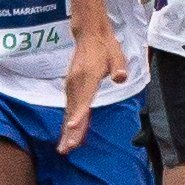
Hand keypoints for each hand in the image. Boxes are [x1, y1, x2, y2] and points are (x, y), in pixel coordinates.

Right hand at [58, 16, 123, 149]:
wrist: (89, 35)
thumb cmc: (105, 46)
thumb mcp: (116, 54)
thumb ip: (118, 66)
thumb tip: (120, 77)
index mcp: (87, 76)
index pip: (83, 99)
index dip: (78, 115)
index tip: (72, 128)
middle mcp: (76, 83)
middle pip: (73, 110)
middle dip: (70, 131)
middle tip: (66, 149)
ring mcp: (71, 85)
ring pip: (69, 111)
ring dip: (66, 130)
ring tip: (64, 148)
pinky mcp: (71, 87)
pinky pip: (70, 108)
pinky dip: (69, 122)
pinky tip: (68, 134)